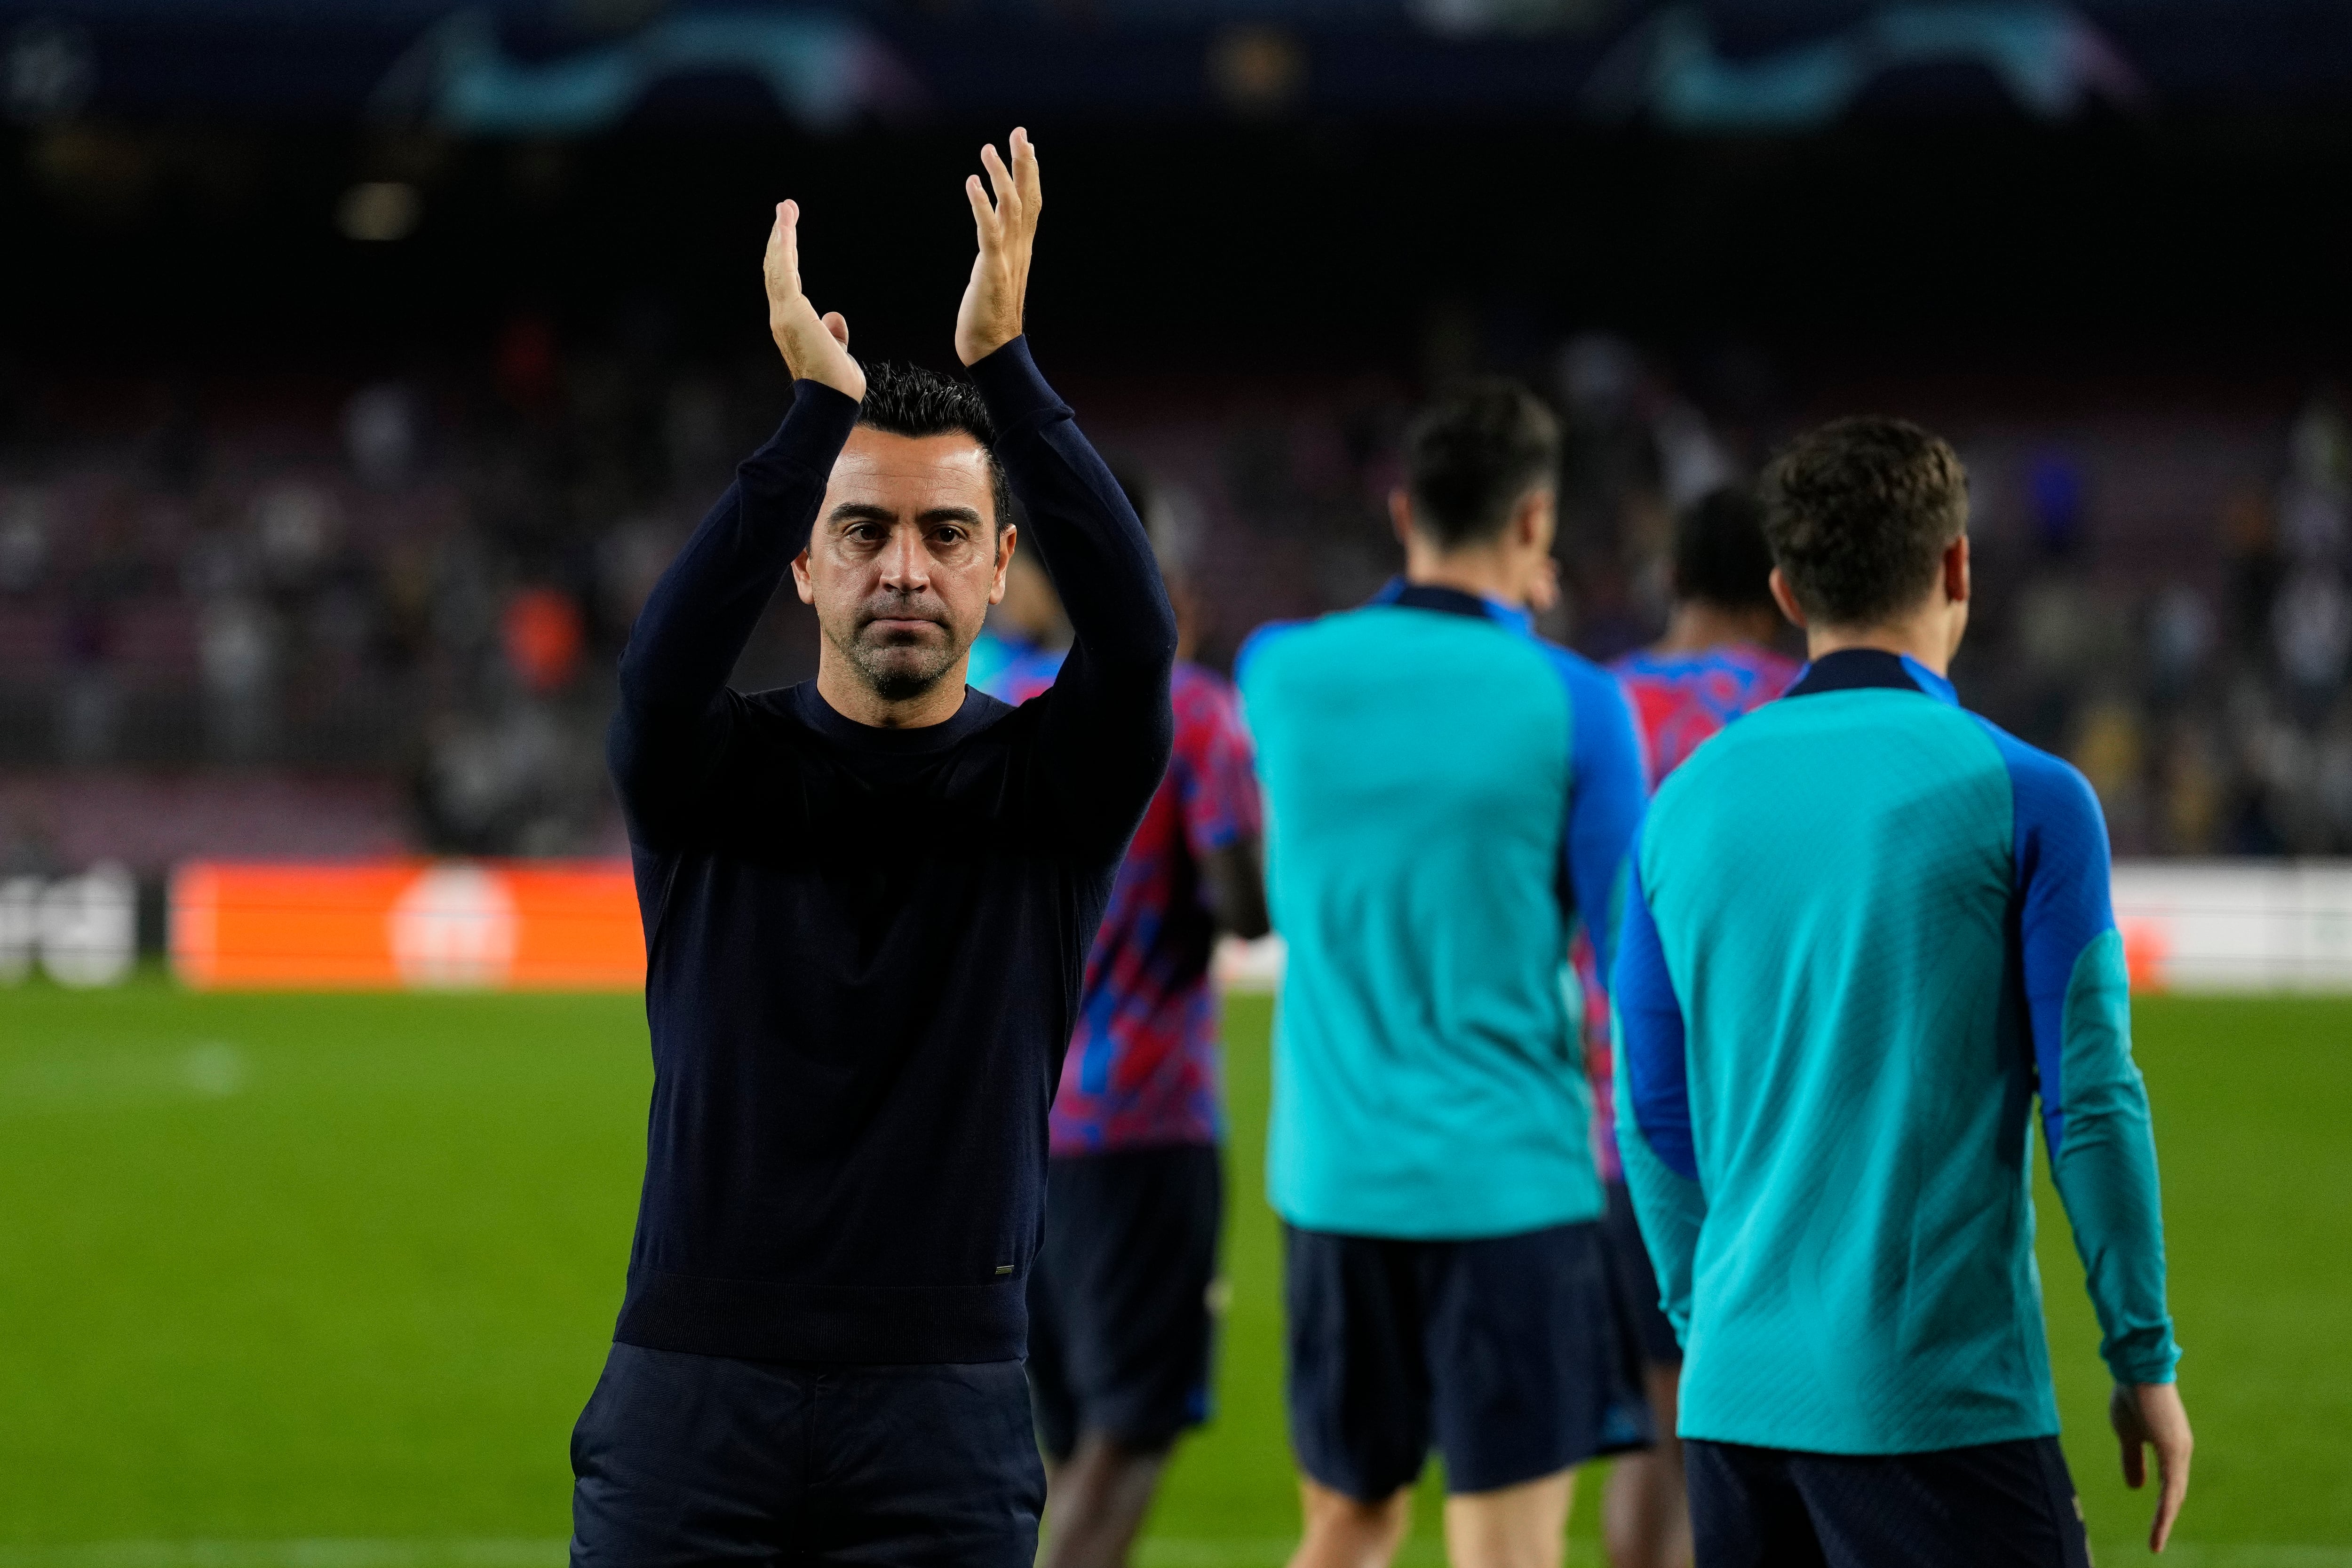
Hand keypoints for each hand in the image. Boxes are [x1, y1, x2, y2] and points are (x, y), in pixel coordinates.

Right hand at [763, 199, 863, 401]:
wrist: (833, 401)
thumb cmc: (836, 382)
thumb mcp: (836, 349)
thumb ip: (832, 332)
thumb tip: (833, 316)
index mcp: (792, 323)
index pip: (786, 282)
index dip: (786, 256)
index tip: (788, 233)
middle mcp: (781, 316)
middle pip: (776, 268)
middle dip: (780, 237)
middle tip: (784, 208)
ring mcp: (783, 314)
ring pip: (777, 266)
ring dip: (781, 235)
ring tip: (785, 207)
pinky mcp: (790, 312)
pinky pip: (784, 272)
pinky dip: (783, 248)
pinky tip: (785, 227)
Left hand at [954, 127, 1040, 366]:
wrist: (992, 351)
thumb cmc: (989, 319)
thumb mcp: (996, 277)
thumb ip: (998, 254)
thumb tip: (994, 238)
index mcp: (1021, 249)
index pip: (1031, 203)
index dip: (1030, 172)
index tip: (1026, 144)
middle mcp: (1019, 249)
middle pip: (1027, 198)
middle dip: (1024, 163)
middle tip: (1019, 132)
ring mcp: (1007, 258)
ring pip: (1011, 208)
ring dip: (1000, 176)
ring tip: (988, 149)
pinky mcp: (992, 269)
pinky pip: (989, 230)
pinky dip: (981, 204)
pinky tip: (972, 182)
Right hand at [2111, 1381, 2192, 1551]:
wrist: (2136, 1368)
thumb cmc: (2132, 1395)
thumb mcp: (2127, 1433)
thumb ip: (2132, 1459)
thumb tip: (2135, 1487)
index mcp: (2171, 1447)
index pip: (2170, 1485)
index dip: (2162, 1507)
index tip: (2155, 1529)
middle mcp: (2180, 1452)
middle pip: (2175, 1494)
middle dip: (2164, 1519)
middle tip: (2155, 1542)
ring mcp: (2179, 1451)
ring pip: (2175, 1495)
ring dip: (2164, 1520)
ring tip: (2155, 1542)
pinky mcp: (2172, 1449)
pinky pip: (2171, 1488)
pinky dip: (2164, 1509)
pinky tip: (2159, 1523)